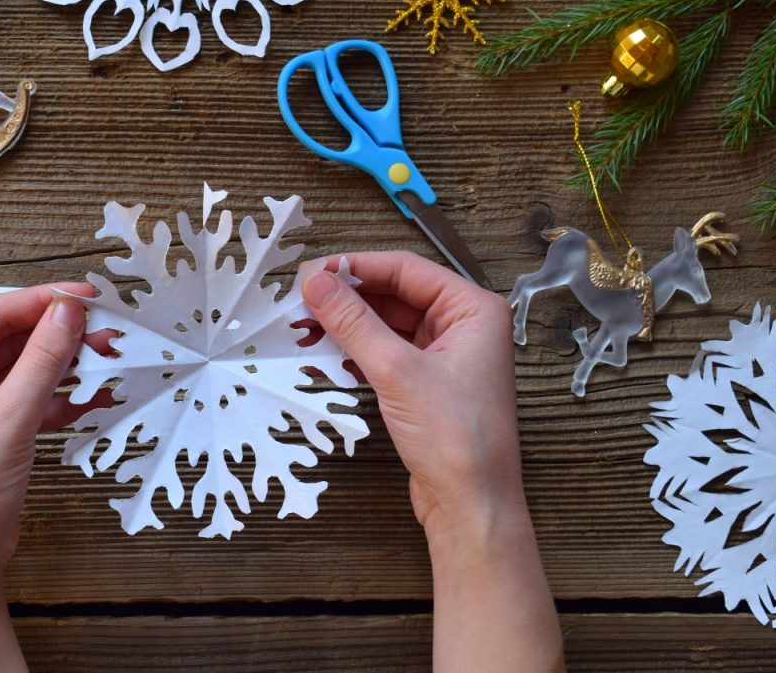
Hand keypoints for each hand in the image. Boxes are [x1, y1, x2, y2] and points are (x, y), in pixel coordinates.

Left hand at [0, 284, 101, 672]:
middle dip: (60, 336)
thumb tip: (69, 311)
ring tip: (109, 360)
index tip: (87, 295)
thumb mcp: (9, 420)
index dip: (42, 301)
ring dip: (65, 365)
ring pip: (24, 368)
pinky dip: (60, 396)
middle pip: (10, 338)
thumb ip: (43, 360)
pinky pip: (28, 398)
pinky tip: (94, 394)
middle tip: (106, 331)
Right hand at [301, 251, 522, 534]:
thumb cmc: (457, 442)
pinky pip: (387, 352)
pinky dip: (357, 351)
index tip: (312, 272)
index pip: (406, 270)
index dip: (355, 267)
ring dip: (348, 326)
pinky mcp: (428, 384)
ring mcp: (447, 357)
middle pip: (395, 295)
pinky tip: (327, 354)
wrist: (471, 506)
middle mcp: (465, 328)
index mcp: (474, 310)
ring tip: (305, 327)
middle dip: (347, 298)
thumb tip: (317, 282)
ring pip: (387, 325)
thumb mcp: (396, 372)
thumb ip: (353, 322)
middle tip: (301, 301)